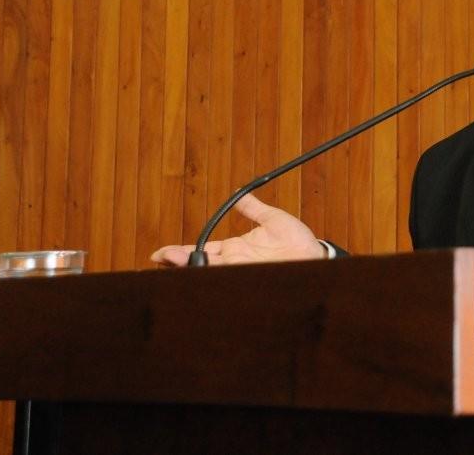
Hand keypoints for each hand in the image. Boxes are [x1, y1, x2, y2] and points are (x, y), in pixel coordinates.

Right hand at [150, 193, 324, 265]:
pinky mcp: (251, 277)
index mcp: (235, 248)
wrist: (314, 255)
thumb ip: (254, 209)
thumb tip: (239, 194)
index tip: (161, 253)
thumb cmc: (297, 240)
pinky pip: (228, 278)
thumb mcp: (272, 219)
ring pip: (210, 272)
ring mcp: (242, 270)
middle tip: (159, 260)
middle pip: (200, 264)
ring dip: (192, 270)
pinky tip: (198, 277)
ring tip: (170, 267)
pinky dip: (213, 278)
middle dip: (178, 263)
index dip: (181, 252)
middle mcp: (235, 261)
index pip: (203, 249)